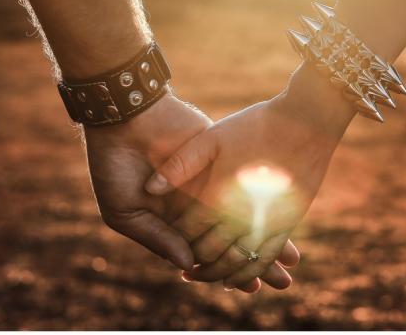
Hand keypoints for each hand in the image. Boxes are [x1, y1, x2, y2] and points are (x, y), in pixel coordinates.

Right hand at [84, 91, 298, 291]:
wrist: (125, 117)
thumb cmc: (114, 165)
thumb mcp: (124, 210)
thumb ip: (156, 237)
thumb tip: (187, 264)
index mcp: (170, 220)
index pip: (203, 251)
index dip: (226, 269)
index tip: (249, 287)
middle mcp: (193, 205)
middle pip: (228, 239)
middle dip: (254, 259)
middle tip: (282, 282)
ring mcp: (208, 182)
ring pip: (241, 215)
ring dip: (266, 237)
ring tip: (291, 261)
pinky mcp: (218, 159)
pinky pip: (244, 185)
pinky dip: (265, 202)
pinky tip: (285, 220)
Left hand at [144, 66, 354, 287]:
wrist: (307, 122)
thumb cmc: (257, 125)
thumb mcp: (213, 136)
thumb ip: (180, 163)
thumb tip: (151, 189)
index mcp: (218, 195)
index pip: (187, 231)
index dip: (175, 239)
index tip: (169, 240)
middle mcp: (241, 216)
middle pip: (209, 253)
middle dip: (192, 263)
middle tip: (182, 268)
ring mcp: (265, 223)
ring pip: (235, 263)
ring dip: (216, 274)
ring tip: (201, 276)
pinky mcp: (287, 224)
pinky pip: (263, 259)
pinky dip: (247, 274)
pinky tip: (235, 279)